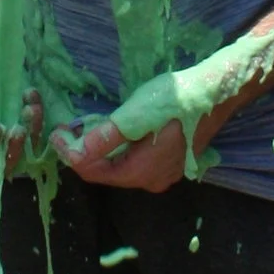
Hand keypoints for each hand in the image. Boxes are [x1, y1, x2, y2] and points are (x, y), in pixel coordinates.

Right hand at [0, 38, 46, 181]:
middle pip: (3, 162)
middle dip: (14, 150)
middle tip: (18, 130)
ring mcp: (6, 135)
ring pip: (25, 146)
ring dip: (32, 132)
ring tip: (30, 109)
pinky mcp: (22, 119)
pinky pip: (36, 124)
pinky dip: (37, 111)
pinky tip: (30, 93)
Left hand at [57, 11, 273, 193]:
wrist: (216, 92)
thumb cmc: (175, 101)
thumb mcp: (134, 116)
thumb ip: (104, 138)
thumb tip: (75, 153)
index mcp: (141, 173)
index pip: (92, 172)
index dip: (69, 153)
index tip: (56, 132)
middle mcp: (152, 181)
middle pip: (106, 173)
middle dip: (83, 153)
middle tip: (68, 129)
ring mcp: (164, 173)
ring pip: (121, 167)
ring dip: (101, 150)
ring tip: (87, 128)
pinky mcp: (172, 161)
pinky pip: (136, 161)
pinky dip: (120, 148)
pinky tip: (115, 131)